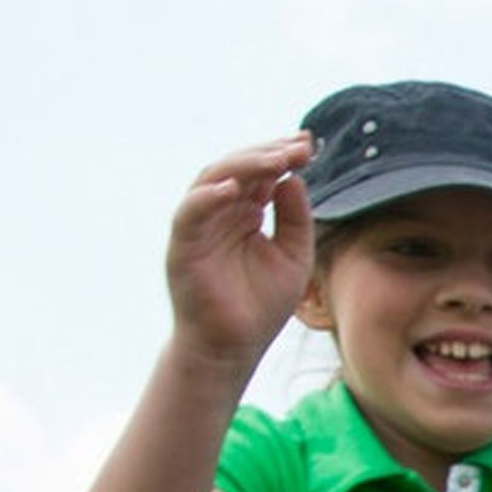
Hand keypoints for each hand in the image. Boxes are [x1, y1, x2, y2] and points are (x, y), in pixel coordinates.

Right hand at [165, 135, 314, 364]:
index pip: (262, 174)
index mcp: (247, 212)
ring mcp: (199, 225)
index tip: (309, 144)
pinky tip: (234, 189)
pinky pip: (190, 213)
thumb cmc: (260, 306)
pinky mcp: (182, 245)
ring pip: (214, 180)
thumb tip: (293, 177)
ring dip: (245, 166)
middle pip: (240, 168)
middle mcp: (220, 212)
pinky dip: (208, 197)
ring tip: (276, 159)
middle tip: (299, 146)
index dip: (283, 155)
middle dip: (269, 153)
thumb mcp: (293, 257)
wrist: (233, 348)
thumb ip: (296, 219)